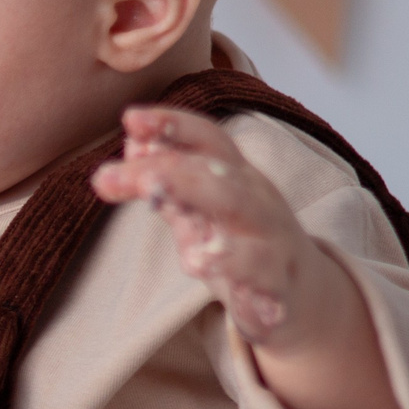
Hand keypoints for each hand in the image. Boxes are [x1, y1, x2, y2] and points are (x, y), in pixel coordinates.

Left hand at [92, 106, 406, 408]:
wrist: (297, 289)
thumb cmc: (239, 239)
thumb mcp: (199, 206)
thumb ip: (166, 179)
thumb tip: (131, 142)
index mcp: (235, 176)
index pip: (208, 140)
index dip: (173, 125)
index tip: (130, 118)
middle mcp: (256, 202)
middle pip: (218, 181)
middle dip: (169, 173)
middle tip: (112, 176)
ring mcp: (272, 244)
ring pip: (250, 229)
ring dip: (213, 234)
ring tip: (176, 235)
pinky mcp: (278, 287)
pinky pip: (264, 278)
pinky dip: (240, 275)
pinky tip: (208, 270)